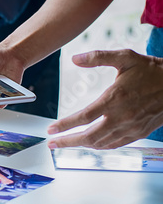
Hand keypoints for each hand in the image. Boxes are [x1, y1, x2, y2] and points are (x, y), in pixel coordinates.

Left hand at [48, 49, 162, 148]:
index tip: (51, 129)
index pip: (83, 117)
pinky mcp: (139, 133)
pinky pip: (115, 144)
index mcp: (115, 99)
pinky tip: (90, 143)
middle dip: (68, 142)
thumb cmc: (151, 70)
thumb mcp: (125, 57)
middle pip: (89, 136)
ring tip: (66, 143)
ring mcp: (131, 128)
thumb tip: (75, 58)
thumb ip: (98, 57)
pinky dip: (99, 146)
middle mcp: (121, 117)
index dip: (65, 125)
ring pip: (101, 143)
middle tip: (52, 143)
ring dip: (81, 145)